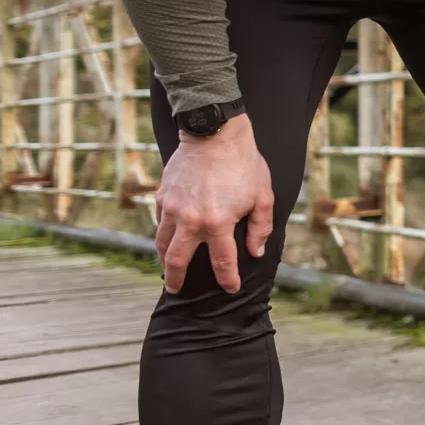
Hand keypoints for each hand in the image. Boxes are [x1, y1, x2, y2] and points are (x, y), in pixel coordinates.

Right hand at [154, 114, 273, 293]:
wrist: (214, 134)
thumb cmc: (244, 164)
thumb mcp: (263, 196)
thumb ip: (260, 227)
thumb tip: (254, 251)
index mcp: (218, 222)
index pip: (222, 262)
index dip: (227, 279)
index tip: (230, 289)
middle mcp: (191, 220)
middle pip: (178, 261)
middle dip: (177, 280)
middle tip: (176, 290)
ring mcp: (172, 209)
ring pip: (162, 244)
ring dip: (164, 261)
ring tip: (168, 270)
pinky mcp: (162, 197)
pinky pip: (160, 224)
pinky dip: (163, 236)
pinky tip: (168, 240)